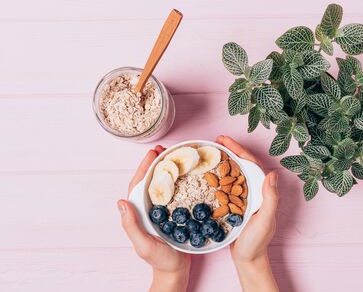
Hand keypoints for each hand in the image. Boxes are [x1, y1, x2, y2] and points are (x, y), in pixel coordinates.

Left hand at [117, 146, 190, 291]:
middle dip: (155, 162)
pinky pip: (174, 191)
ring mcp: (161, 209)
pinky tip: (186, 173)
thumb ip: (131, 226)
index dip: (144, 167)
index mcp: (139, 211)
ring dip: (166, 168)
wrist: (175, 270)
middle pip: (149, 179)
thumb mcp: (143, 244)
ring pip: (161, 183)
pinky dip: (178, 179)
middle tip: (165, 148)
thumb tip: (120, 202)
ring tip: (174, 155)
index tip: (152, 153)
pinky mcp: (173, 211)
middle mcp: (148, 207)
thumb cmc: (160, 260)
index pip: (138, 184)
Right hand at [216, 136, 278, 291]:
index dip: (238, 150)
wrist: (247, 260)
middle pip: (241, 164)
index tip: (224, 140)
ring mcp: (243, 197)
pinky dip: (218, 175)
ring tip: (210, 150)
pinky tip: (208, 172)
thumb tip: (272, 174)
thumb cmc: (256, 242)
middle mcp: (253, 190)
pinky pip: (226, 185)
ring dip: (223, 160)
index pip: (251, 164)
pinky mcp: (233, 204)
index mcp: (261, 191)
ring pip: (233, 173)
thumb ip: (270, 199)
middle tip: (214, 140)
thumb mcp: (264, 221)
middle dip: (230, 150)